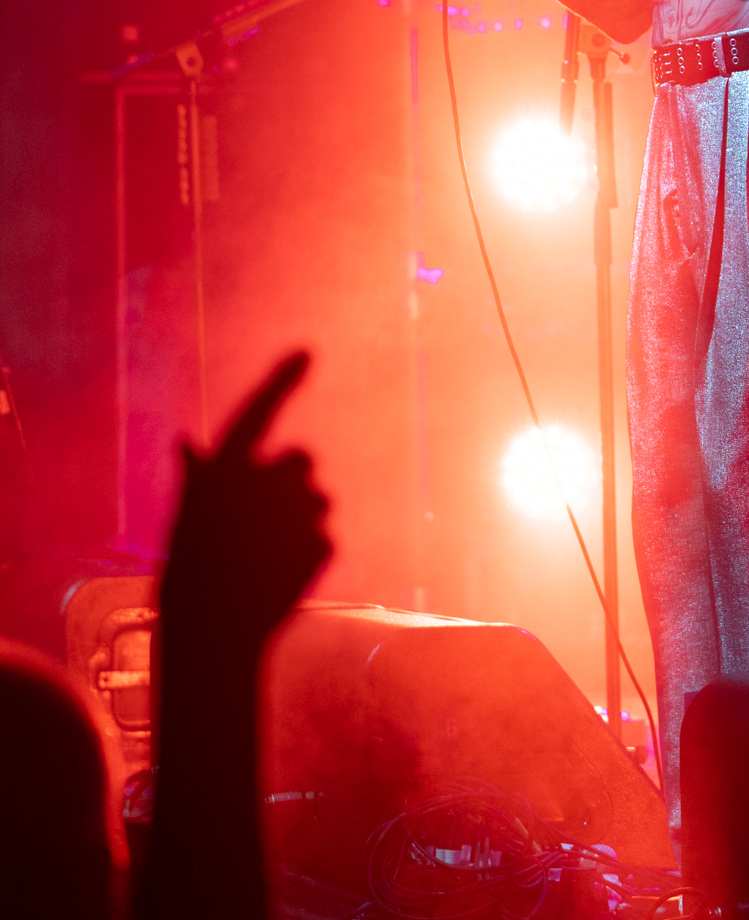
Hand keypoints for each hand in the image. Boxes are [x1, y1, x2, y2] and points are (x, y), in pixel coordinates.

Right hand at [160, 351, 330, 655]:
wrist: (212, 634)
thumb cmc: (192, 575)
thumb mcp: (188, 520)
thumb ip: (199, 476)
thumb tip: (185, 440)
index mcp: (226, 470)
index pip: (256, 410)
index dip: (281, 379)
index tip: (307, 351)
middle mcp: (263, 480)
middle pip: (302, 459)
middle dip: (292, 481)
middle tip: (262, 523)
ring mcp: (296, 510)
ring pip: (319, 499)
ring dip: (302, 519)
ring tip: (266, 557)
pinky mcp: (324, 539)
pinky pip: (326, 536)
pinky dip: (310, 553)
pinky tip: (282, 577)